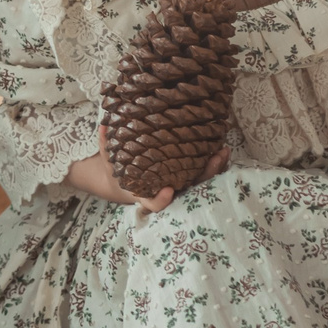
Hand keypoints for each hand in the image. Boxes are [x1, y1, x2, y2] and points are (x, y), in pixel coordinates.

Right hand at [61, 131, 232, 213]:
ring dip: (214, 169)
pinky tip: (222, 147)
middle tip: (213, 161)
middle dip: (203, 177)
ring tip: (223, 150)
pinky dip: (214, 163)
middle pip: (187, 191)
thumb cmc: (119, 173)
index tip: (168, 191)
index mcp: (145, 194)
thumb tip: (103, 123)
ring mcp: (179, 185)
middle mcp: (165, 192)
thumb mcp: (108, 161)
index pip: (154, 203)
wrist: (127, 184)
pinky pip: (203, 172)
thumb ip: (106, 145)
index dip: (161, 200)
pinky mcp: (187, 177)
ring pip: (200, 182)